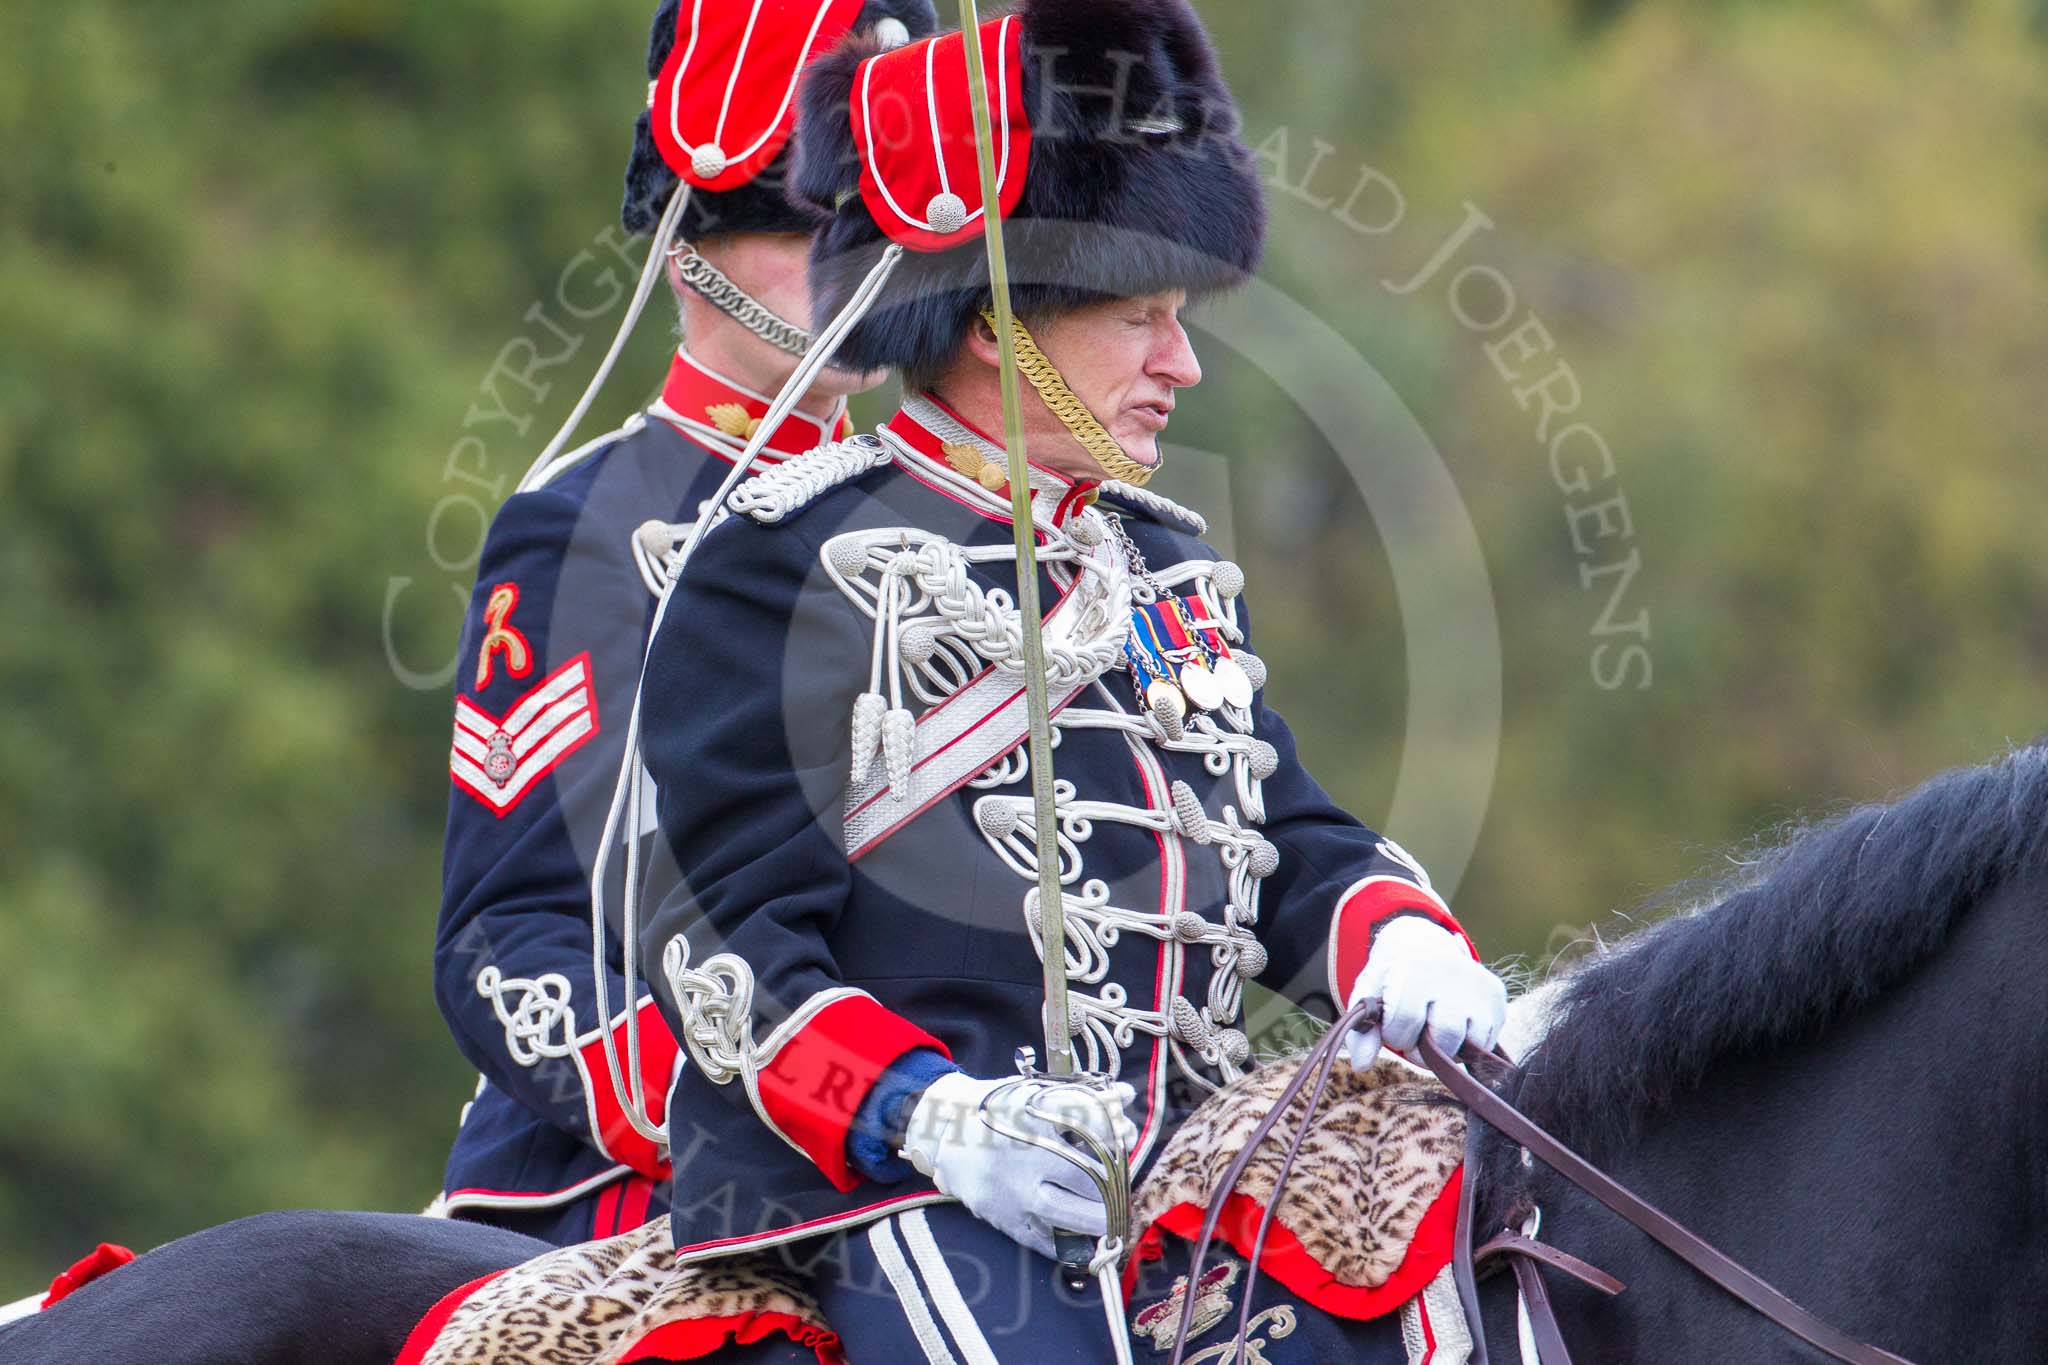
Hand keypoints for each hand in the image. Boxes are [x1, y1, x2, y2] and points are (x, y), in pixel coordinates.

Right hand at [899, 1071, 1136, 1258]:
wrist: (945, 1132)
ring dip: (1096, 1219)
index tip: (1126, 1136)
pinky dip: (1066, 1244)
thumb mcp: (1034, 1092)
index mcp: (1033, 1117)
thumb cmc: (998, 1108)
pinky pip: (1041, 1239)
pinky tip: (1083, 1240)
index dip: (1115, 1132)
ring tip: (1110, 1219)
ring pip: (1065, 1212)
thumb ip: (1082, 1096)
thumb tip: (1126, 1095)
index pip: (1088, 1127)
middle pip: (1083, 1175)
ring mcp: (1012, 1189)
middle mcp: (1023, 1155)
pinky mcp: (1003, 1216)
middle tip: (1124, 1189)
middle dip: (1112, 1184)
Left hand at [1345, 916, 1506, 1069]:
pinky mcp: (1496, 994)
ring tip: (1434, 1034)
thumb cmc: (1392, 977)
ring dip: (1447, 1051)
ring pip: (1469, 1043)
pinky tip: (1453, 1029)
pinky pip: (1487, 1040)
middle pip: (1444, 1037)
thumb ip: (1360, 1030)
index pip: (1404, 1021)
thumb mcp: (1368, 994)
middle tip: (1415, 1037)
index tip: (1393, 1028)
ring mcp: (1477, 983)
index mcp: (1412, 969)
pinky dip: (1468, 1045)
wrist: (1423, 943)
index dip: (1396, 1035)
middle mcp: (1449, 972)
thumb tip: (1361, 1065)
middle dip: (1423, 1050)